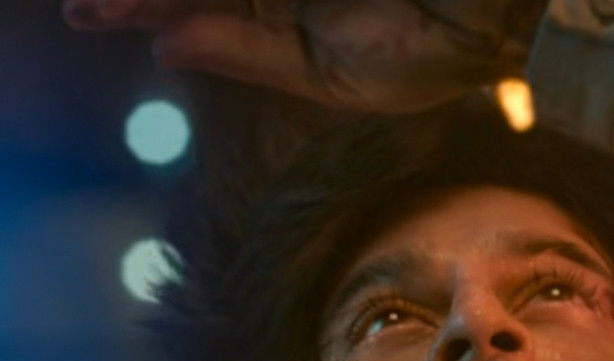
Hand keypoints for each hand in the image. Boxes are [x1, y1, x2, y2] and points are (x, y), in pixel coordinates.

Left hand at [62, 0, 544, 112]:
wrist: (502, 17)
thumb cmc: (435, 53)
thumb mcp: (335, 74)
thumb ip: (251, 56)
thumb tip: (163, 44)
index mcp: (289, 6)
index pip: (203, 1)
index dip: (141, 4)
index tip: (85, 12)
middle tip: (87, 6)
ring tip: (113, 4)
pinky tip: (166, 6)